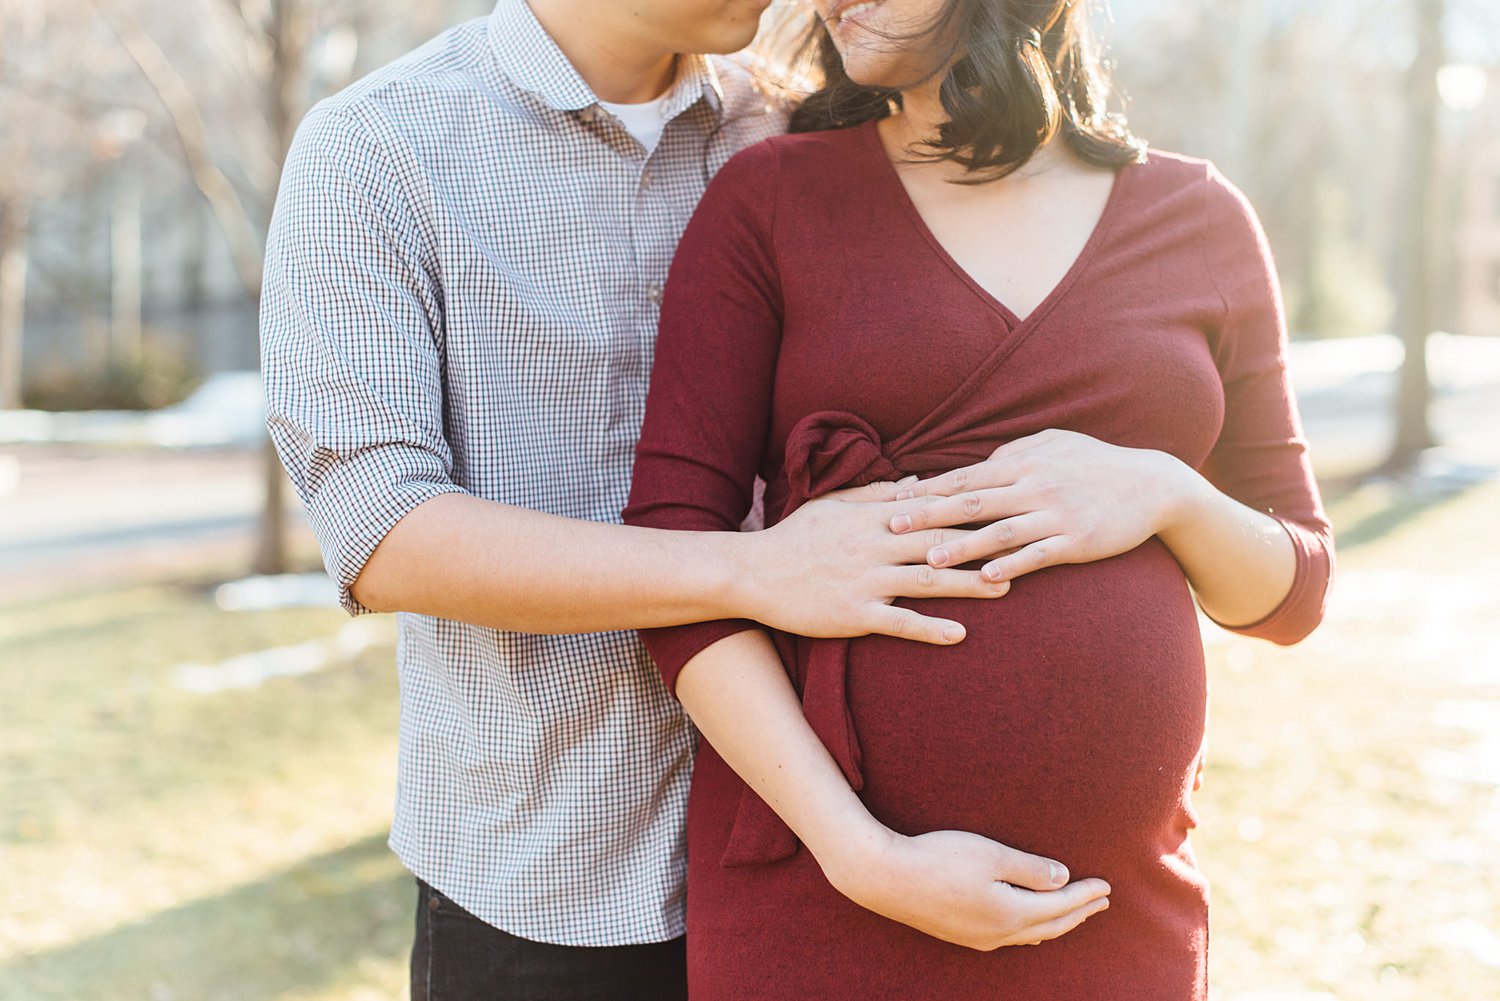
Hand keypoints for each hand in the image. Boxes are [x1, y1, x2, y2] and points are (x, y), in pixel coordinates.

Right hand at [738, 481, 1010, 645]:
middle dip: (981, 541)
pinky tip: (959, 634)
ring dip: (967, 584)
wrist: (752, 573)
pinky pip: (898, 622)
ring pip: (925, 580)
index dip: (969, 506)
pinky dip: (930, 628)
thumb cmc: (794, 537)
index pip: (929, 507)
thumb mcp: (833, 505)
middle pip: (937, 541)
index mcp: (871, 517)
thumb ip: (878, 493)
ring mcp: (864, 580)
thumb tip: (920, 480)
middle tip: (1022, 542)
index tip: (1004, 502)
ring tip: (1004, 587)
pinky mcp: (853, 613)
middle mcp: (873, 545)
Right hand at [823, 826, 1110, 950]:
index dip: (1085, 895)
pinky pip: (1010, 937)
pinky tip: (1028, 925)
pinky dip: (1031, 929)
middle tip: (1102, 902)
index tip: (1107, 886)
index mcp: (1010, 913)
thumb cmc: (938, 858)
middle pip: (1051, 926)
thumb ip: (1029, 869)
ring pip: (1030, 936)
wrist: (885, 877)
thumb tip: (1062, 878)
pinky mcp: (961, 934)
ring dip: (1057, 923)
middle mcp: (998, 933)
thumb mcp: (990, 855)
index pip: (1060, 906)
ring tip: (1074, 914)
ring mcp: (978, 938)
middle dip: (1079, 913)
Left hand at [888, 429, 1199, 583]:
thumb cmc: (1096, 464)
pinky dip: (1010, 566)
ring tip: (930, 560)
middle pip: (972, 502)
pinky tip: (986, 579)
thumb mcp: (1055, 444)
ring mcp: (1056, 513)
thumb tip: (980, 464)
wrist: (1153, 485)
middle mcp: (1035, 485)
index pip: (965, 477)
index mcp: (1024, 462)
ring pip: (999, 532)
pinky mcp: (1076, 539)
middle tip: (893, 527)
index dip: (928, 489)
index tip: (894, 499)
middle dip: (930, 515)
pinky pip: (1037, 555)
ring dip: (961, 546)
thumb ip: (1015, 453)